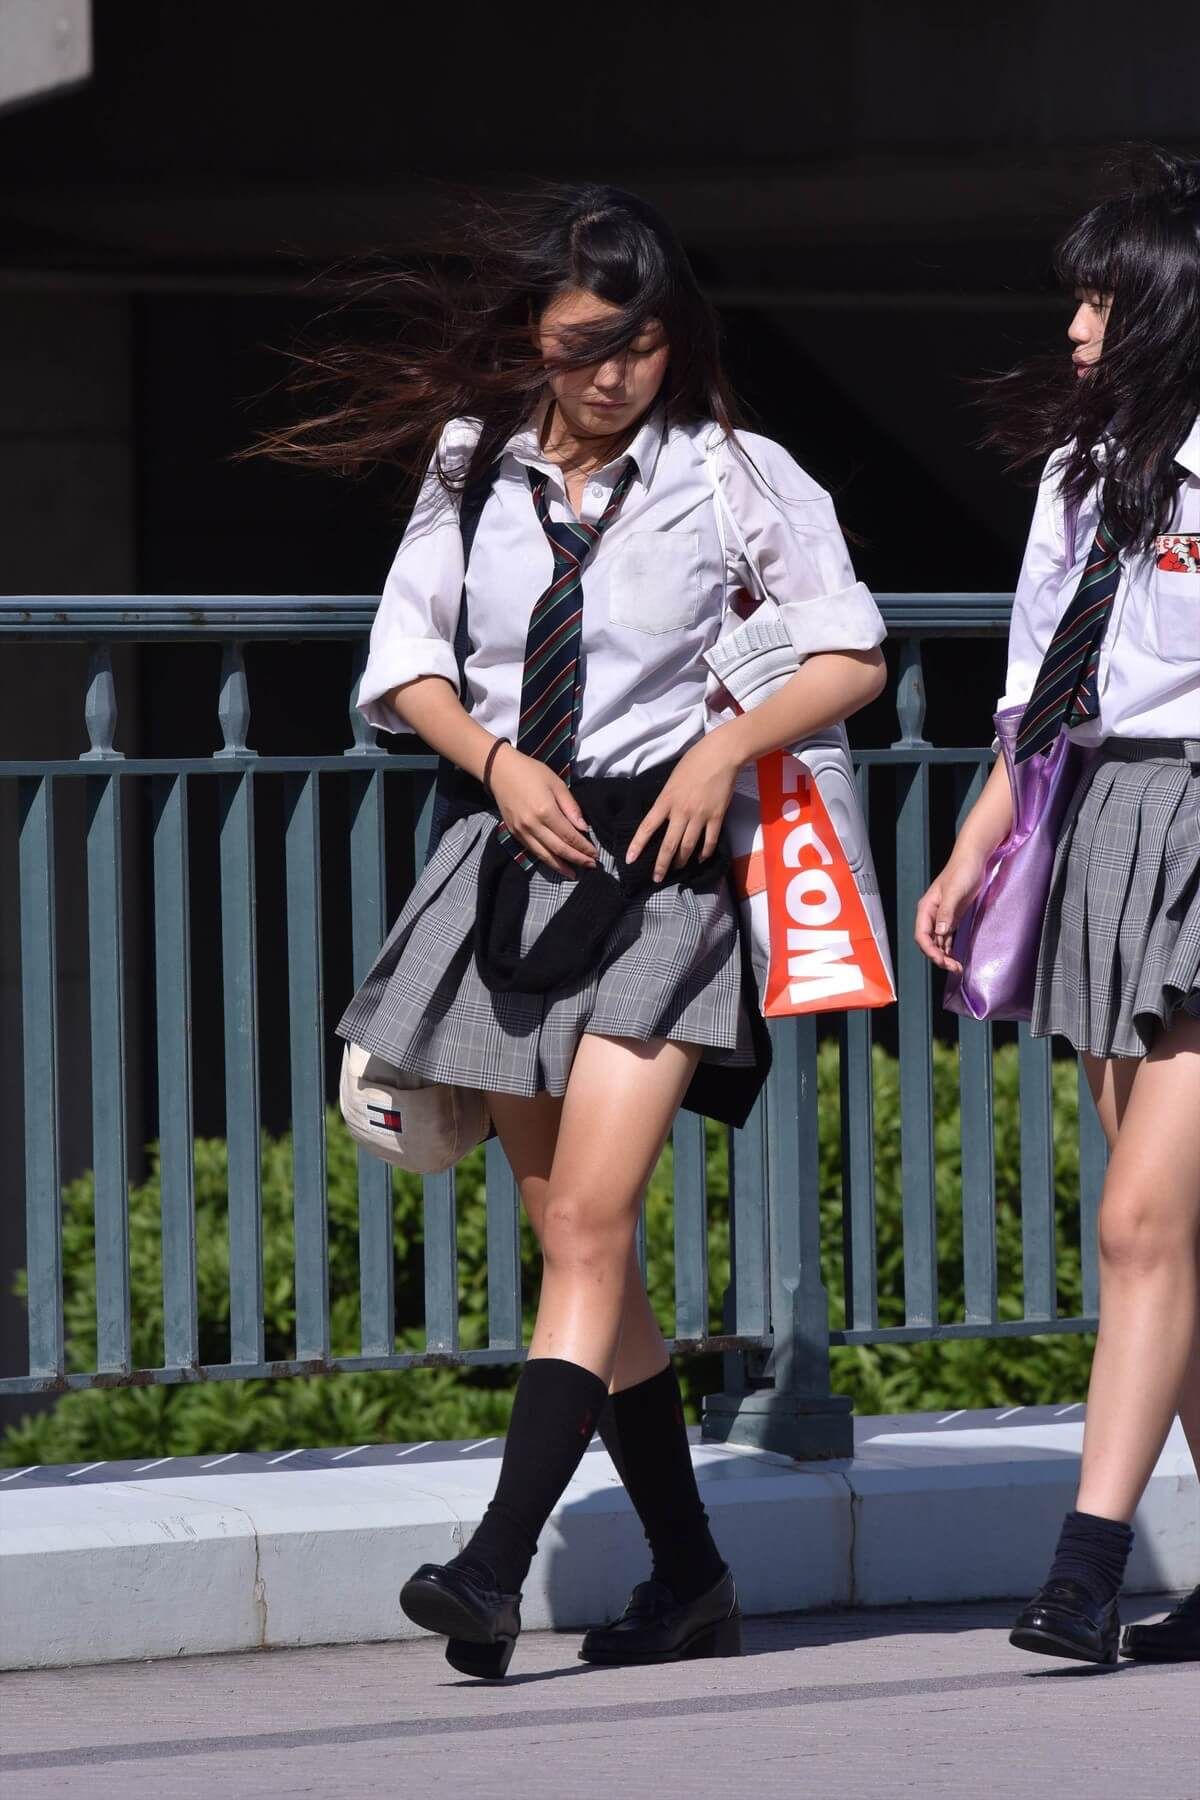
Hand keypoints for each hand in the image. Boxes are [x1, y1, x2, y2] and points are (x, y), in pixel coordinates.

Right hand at [487, 745, 597, 877]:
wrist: (500, 771)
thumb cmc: (532, 772)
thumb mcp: (556, 784)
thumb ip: (571, 807)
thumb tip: (584, 828)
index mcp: (545, 811)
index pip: (569, 835)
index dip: (583, 847)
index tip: (595, 854)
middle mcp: (532, 825)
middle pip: (559, 849)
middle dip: (577, 859)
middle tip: (591, 866)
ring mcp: (521, 831)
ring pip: (544, 855)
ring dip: (561, 866)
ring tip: (575, 873)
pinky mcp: (514, 834)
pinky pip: (533, 851)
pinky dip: (546, 860)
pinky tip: (556, 864)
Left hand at [626, 735, 739, 881]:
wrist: (720, 755)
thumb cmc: (693, 762)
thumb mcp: (671, 781)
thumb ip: (666, 800)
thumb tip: (661, 817)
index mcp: (666, 800)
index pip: (647, 827)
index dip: (637, 845)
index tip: (629, 859)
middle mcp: (681, 811)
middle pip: (669, 845)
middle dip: (661, 865)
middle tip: (656, 878)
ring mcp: (700, 816)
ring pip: (688, 847)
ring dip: (681, 861)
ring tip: (677, 870)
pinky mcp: (717, 817)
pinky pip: (709, 841)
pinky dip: (704, 853)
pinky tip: (700, 859)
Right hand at [914, 849, 988, 972]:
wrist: (972, 860)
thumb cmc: (961, 872)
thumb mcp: (954, 892)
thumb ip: (946, 912)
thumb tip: (940, 932)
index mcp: (926, 909)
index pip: (922, 935)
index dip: (929, 950)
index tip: (941, 960)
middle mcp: (931, 915)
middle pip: (929, 942)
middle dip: (938, 957)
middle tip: (953, 968)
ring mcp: (941, 918)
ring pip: (937, 942)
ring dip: (944, 956)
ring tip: (956, 967)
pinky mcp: (951, 918)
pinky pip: (946, 938)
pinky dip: (949, 949)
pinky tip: (954, 957)